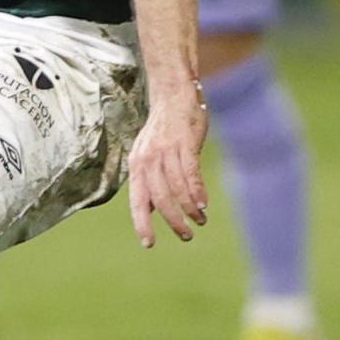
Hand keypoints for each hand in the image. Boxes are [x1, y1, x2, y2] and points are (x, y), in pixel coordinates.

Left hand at [127, 82, 207, 247]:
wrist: (174, 96)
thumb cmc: (163, 131)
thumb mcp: (147, 156)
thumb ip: (148, 180)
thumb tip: (150, 207)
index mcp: (136, 166)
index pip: (137, 201)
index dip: (142, 223)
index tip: (149, 243)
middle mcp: (148, 161)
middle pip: (160, 200)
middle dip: (174, 222)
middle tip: (186, 235)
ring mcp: (166, 152)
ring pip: (177, 189)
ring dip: (190, 209)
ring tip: (200, 220)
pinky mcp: (185, 144)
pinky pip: (190, 173)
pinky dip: (197, 191)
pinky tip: (203, 204)